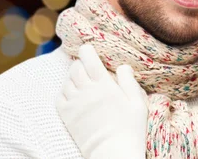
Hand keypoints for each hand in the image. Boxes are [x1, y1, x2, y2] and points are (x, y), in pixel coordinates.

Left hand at [56, 44, 147, 158]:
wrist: (112, 151)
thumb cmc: (130, 128)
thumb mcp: (138, 103)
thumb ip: (129, 82)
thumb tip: (123, 66)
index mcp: (105, 85)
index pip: (89, 60)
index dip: (86, 50)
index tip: (87, 48)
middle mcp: (86, 91)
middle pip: (75, 68)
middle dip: (80, 63)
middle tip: (86, 65)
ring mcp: (75, 103)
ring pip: (67, 81)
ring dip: (72, 77)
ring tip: (81, 80)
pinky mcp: (67, 115)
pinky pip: (59, 97)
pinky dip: (64, 91)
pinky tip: (73, 93)